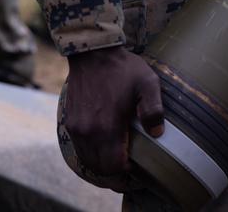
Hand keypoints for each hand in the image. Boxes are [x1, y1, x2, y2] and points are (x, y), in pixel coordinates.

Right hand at [64, 46, 163, 175]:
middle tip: (131, 164)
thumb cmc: (124, 69)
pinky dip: (92, 153)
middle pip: (100, 167)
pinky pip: (80, 148)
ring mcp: (76, 128)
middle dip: (115, 171)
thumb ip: (154, 109)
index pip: (113, 166)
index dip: (126, 172)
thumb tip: (157, 133)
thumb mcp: (148, 83)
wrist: (93, 54)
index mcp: (107, 126)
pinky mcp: (70, 122)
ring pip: (88, 160)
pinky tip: (107, 145)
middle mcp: (88, 131)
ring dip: (103, 163)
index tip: (138, 167)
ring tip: (120, 156)